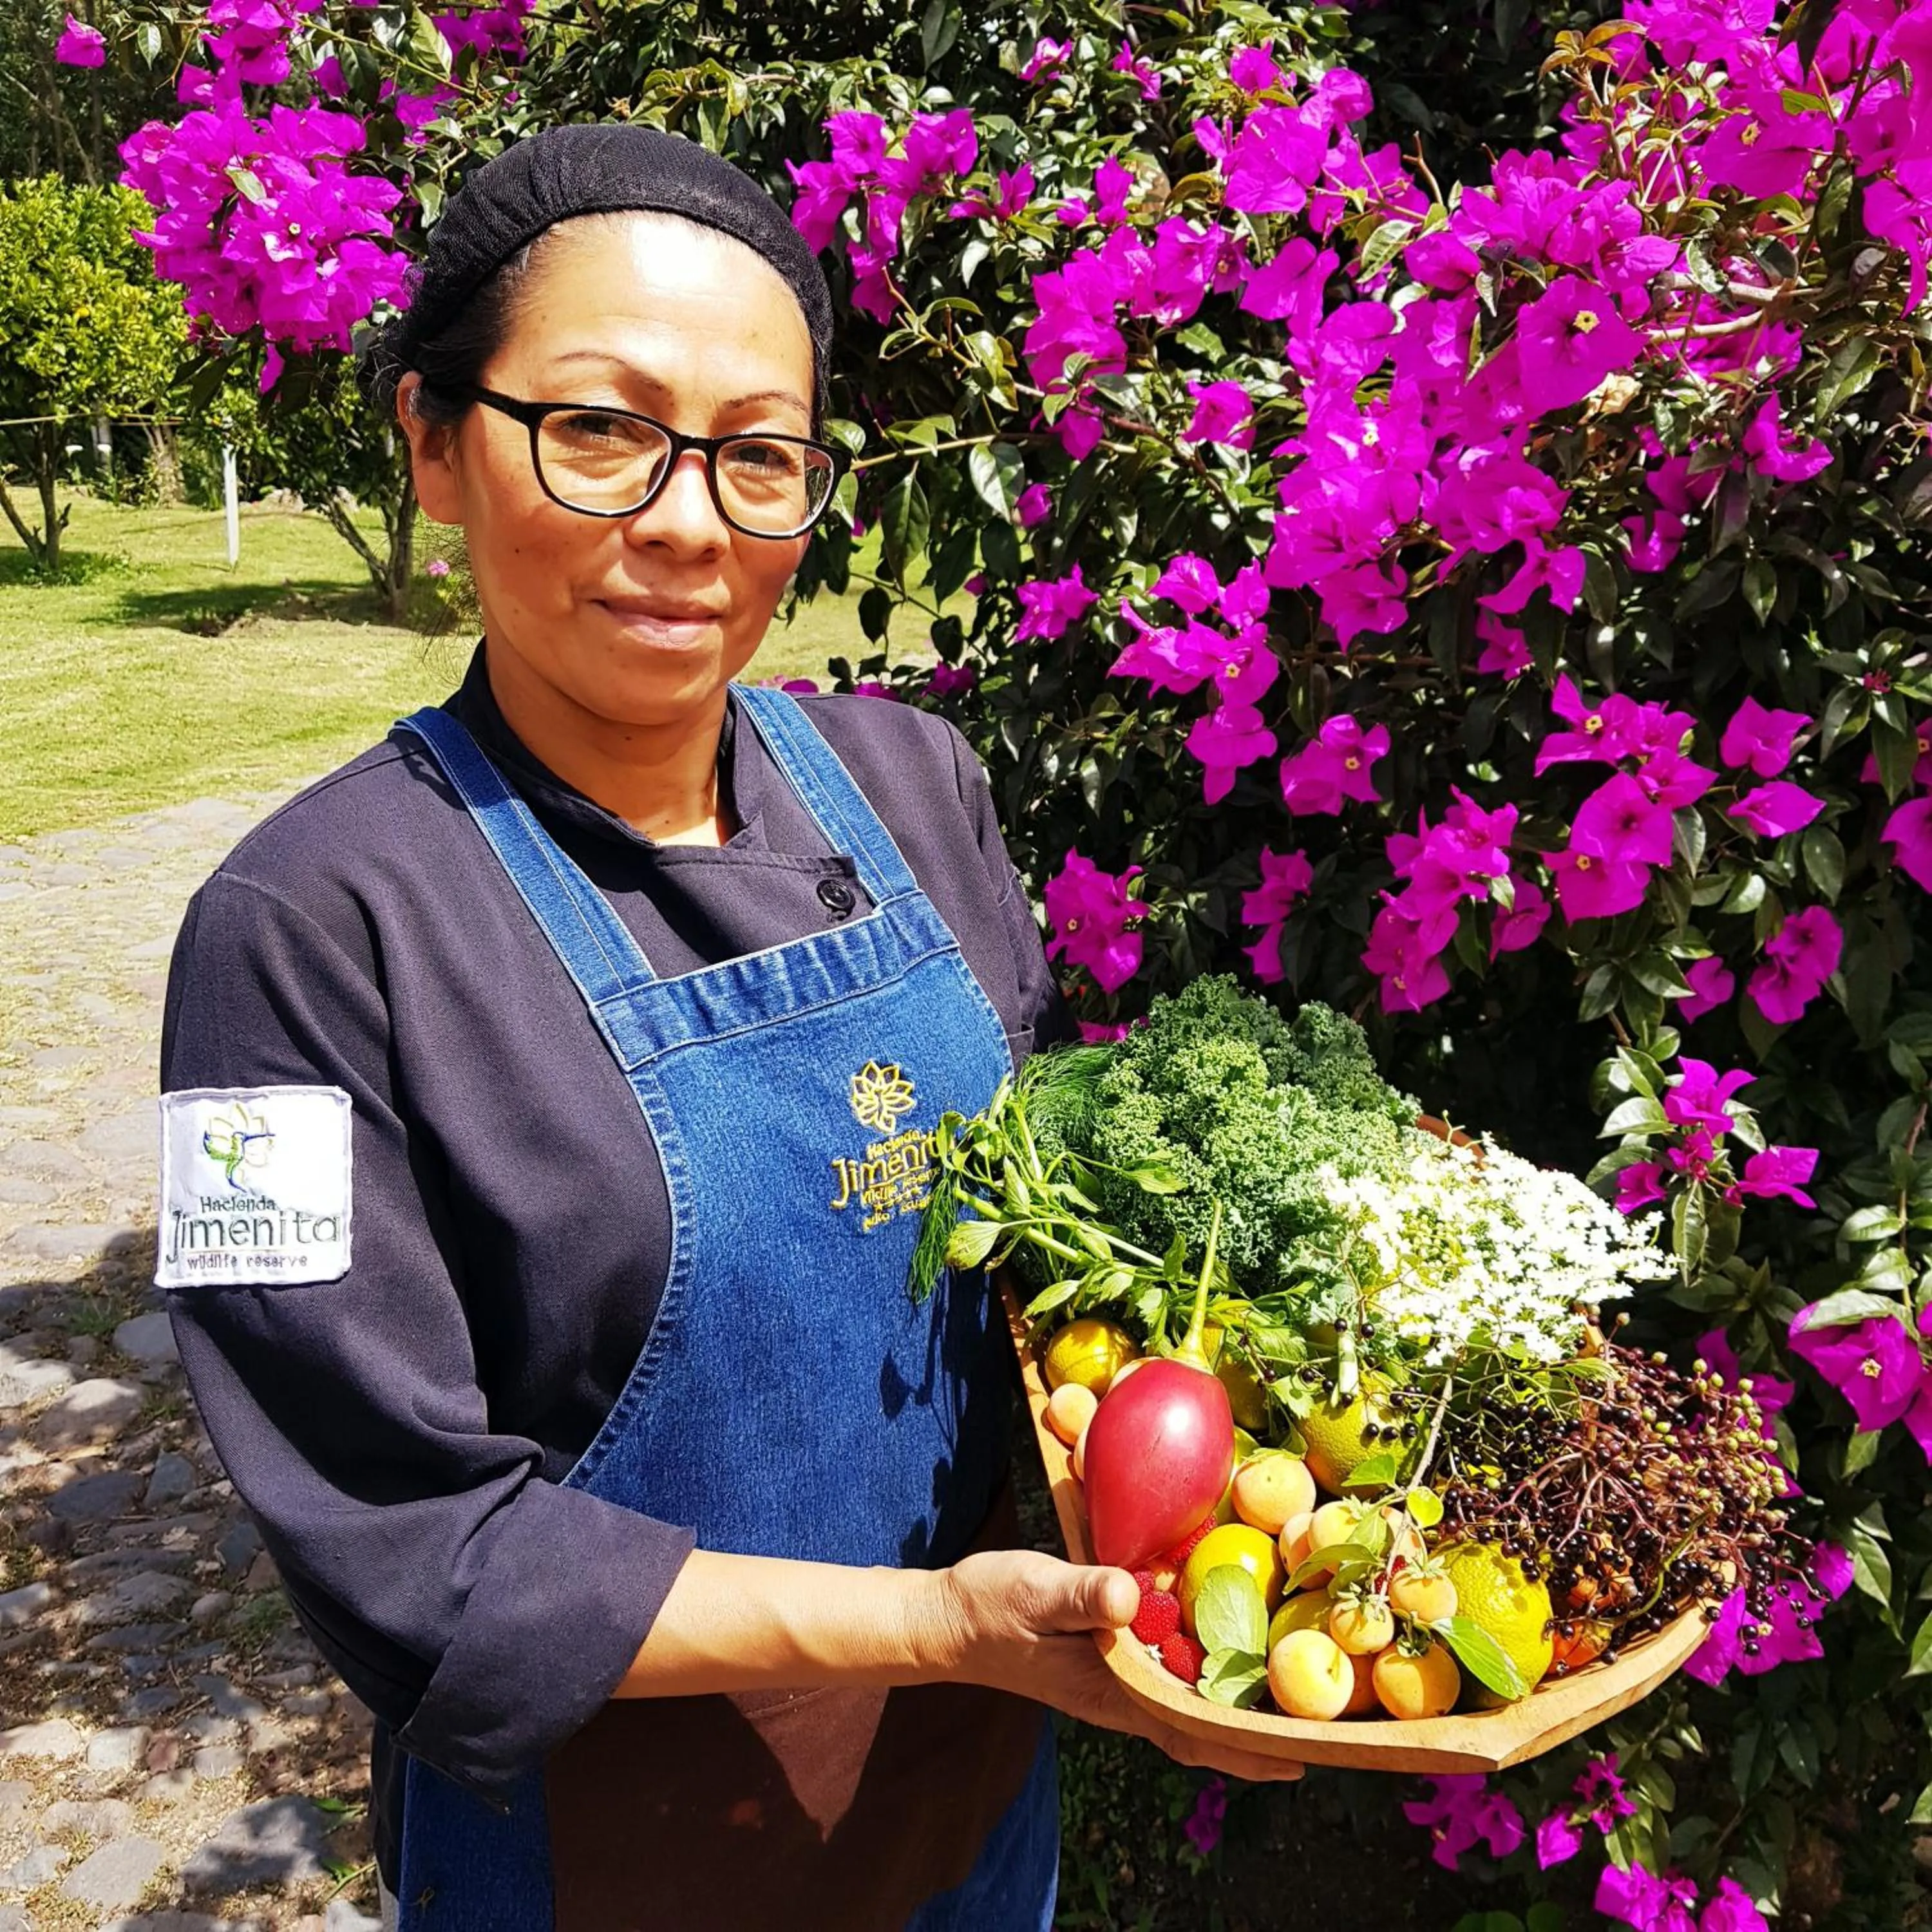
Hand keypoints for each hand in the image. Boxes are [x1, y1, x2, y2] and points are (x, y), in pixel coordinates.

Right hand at [930, 1548, 1302, 1783]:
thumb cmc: (991, 1605)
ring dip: (1234, 1710)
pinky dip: (1202, 1680)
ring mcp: (1113, 1684)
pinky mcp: (1107, 1663)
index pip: (1191, 1730)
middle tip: (1317, 1732)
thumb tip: (1128, 1596)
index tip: (1299, 1756)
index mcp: (1111, 1689)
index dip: (1245, 1747)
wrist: (951, 1620)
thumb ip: (1082, 1594)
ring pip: (1187, 1708)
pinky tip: (1221, 1658)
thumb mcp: (1035, 1590)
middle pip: (1200, 1729)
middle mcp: (1121, 1696)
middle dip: (1256, 1737)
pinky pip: (1166, 1683)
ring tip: (1286, 1701)